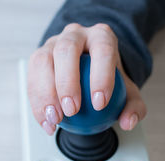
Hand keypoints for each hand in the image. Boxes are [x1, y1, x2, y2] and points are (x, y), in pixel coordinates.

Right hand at [27, 23, 146, 134]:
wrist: (85, 69)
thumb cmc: (104, 78)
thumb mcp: (125, 92)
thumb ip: (132, 106)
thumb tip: (128, 121)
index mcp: (100, 36)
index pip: (102, 49)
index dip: (100, 75)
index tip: (99, 104)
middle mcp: (74, 35)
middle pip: (66, 50)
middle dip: (67, 82)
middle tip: (72, 111)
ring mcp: (52, 44)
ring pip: (43, 62)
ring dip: (45, 94)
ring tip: (54, 119)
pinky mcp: (36, 58)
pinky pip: (32, 79)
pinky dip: (37, 103)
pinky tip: (45, 122)